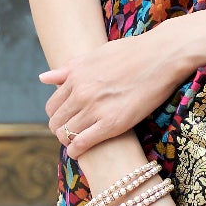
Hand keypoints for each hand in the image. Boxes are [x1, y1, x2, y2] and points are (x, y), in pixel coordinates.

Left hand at [42, 26, 188, 155]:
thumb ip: (69, 68)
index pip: (52, 105)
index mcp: (75, 76)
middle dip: (60, 130)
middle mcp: (81, 93)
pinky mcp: (112, 123)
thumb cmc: (133, 52)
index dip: (57, 116)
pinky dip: (77, 150)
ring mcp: (95, 109)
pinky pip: (83, 143)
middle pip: (56, 122)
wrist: (162, 56)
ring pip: (66, 134)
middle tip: (70, 134)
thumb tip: (43, 78)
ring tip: (76, 144)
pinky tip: (79, 152)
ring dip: (68, 141)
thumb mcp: (96, 54)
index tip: (66, 121)